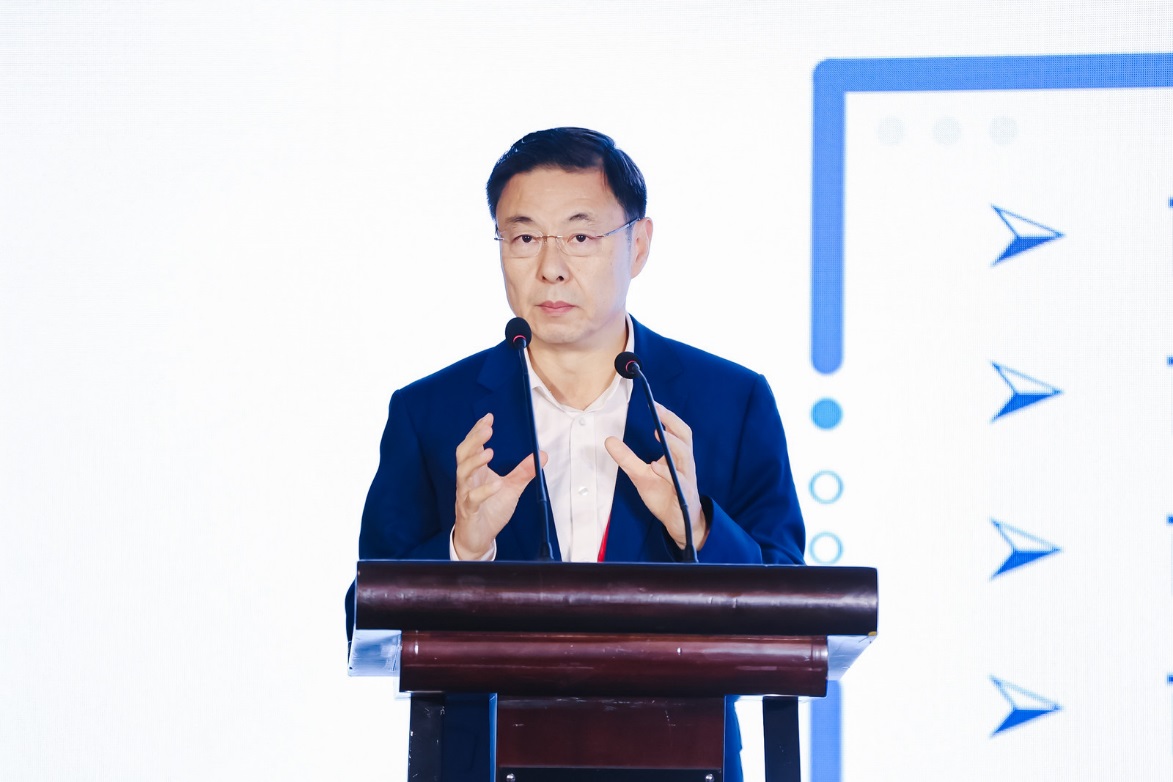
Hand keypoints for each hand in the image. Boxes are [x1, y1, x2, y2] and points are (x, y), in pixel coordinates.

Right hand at [453, 413, 546, 559]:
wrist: (477, 538)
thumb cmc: (490, 509)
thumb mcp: (511, 488)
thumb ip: (523, 472)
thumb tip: (541, 454)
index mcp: (475, 471)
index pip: (472, 446)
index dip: (477, 431)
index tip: (488, 417)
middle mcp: (467, 480)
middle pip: (463, 455)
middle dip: (474, 440)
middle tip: (487, 429)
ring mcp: (465, 494)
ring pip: (463, 474)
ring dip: (475, 462)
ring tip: (489, 452)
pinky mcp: (469, 511)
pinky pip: (473, 499)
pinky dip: (484, 491)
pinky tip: (497, 484)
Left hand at [605, 403, 707, 550]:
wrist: (680, 521)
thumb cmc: (664, 495)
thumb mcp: (640, 475)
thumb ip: (626, 458)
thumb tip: (608, 440)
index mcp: (676, 456)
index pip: (677, 430)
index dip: (668, 417)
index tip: (654, 404)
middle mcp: (684, 463)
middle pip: (685, 437)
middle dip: (673, 422)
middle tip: (658, 412)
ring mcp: (686, 478)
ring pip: (686, 457)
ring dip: (674, 444)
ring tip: (659, 433)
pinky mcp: (685, 494)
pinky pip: (681, 482)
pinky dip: (670, 474)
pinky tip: (657, 468)